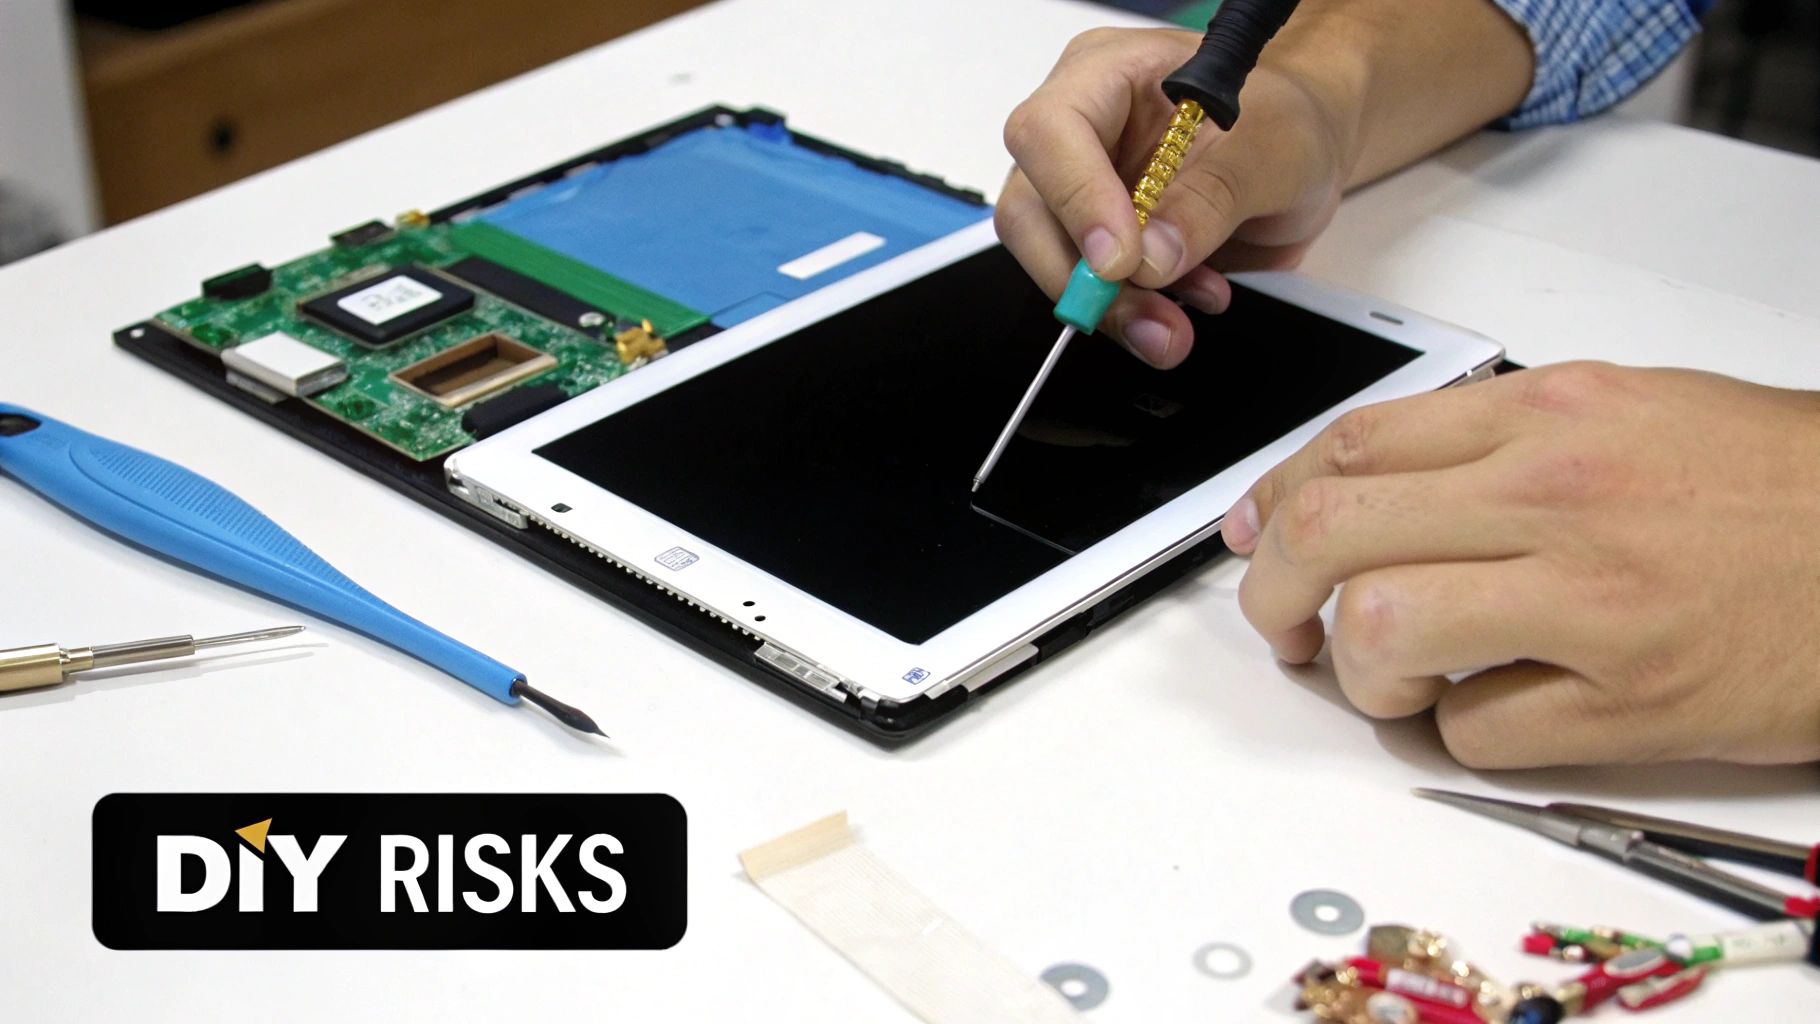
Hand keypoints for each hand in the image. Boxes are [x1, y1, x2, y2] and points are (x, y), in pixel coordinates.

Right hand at [995, 26, 1358, 367]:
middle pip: (1030, 210)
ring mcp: (1082, 190)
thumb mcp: (1273, 146)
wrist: (1302, 148)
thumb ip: (1212, 197)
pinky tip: (1194, 296)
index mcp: (1107, 74)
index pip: (1051, 131)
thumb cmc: (1285, 118)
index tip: (1123, 261)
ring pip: (1052, 260)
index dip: (1077, 200)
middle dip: (1085, 280)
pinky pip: (1092, 291)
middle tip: (1149, 322)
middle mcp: (1078, 132)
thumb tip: (1151, 259)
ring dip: (1114, 309)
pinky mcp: (1098, 242)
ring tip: (1175, 329)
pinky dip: (1135, 313)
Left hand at [1219, 362, 1819, 767]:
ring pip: (1382, 631)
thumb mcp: (1626, 410)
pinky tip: (1486, 708)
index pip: (1352, 446)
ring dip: (1360, 669)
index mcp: (1551, 413)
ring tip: (1391, 673)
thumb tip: (1363, 488)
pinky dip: (1452, 732)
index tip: (1255, 537)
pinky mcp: (1628, 701)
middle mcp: (1556, 493)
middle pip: (1333, 533)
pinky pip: (1472, 732)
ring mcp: (1590, 599)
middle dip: (1273, 592)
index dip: (1273, 499)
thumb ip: (1491, 440)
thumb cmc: (1770, 484)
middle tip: (1283, 625)